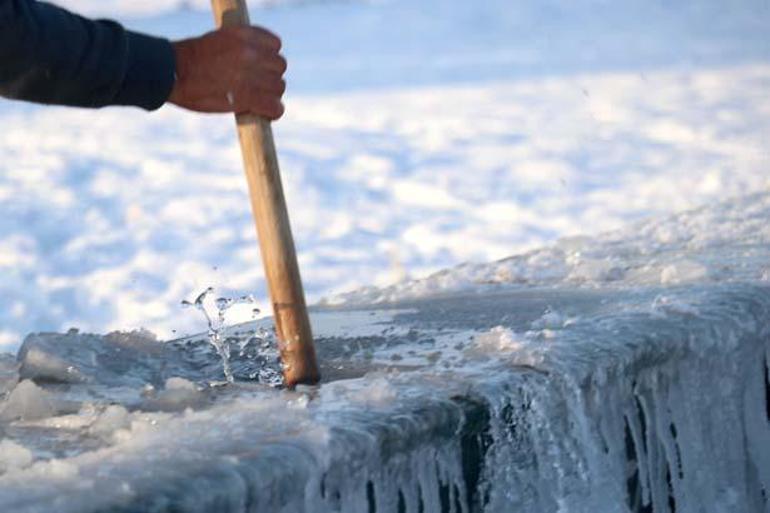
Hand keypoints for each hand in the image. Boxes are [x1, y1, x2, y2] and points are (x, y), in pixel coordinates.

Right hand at [169, 26, 286, 119]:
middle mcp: (250, 52)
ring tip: (257, 100)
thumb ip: (240, 47)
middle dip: (271, 77)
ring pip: (279, 87)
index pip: (276, 45)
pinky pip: (275, 107)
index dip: (270, 58)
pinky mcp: (247, 96)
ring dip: (271, 95)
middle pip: (280, 67)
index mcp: (242, 34)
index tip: (261, 67)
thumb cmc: (189, 59)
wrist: (171, 73)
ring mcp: (250, 74)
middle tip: (257, 87)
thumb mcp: (218, 40)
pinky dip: (273, 112)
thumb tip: (256, 61)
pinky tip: (265, 113)